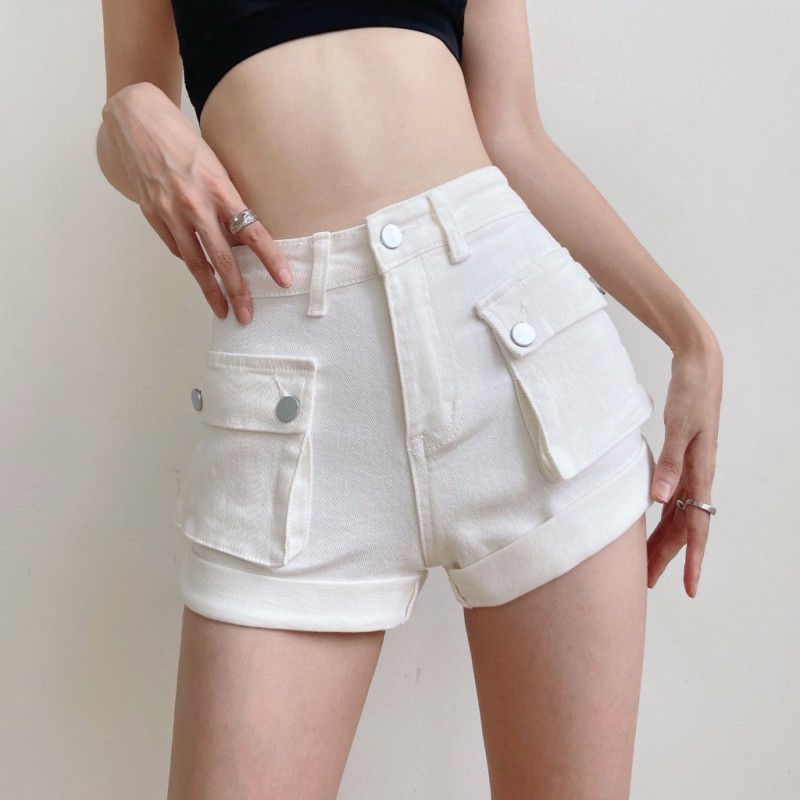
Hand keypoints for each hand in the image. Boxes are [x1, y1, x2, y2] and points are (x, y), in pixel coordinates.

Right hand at [103, 83, 292, 323]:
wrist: (137, 120)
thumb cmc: (184, 140)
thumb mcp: (217, 166)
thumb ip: (229, 200)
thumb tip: (243, 235)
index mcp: (219, 189)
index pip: (252, 232)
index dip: (270, 259)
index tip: (284, 279)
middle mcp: (195, 204)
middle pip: (223, 258)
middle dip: (237, 291)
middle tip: (247, 315)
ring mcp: (171, 212)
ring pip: (195, 262)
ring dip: (210, 290)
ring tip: (222, 310)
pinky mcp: (152, 215)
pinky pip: (177, 247)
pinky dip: (190, 262)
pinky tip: (200, 274)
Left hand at [647, 335, 722, 596]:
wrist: (698, 369)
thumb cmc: (691, 395)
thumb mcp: (679, 428)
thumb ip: (669, 464)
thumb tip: (659, 500)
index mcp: (700, 474)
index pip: (697, 527)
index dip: (693, 560)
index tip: (690, 587)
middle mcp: (696, 478)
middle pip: (682, 529)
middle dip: (668, 559)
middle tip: (648, 584)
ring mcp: (689, 471)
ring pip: (675, 517)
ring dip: (661, 541)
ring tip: (644, 565)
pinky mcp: (680, 461)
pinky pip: (671, 499)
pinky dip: (660, 518)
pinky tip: (646, 527)